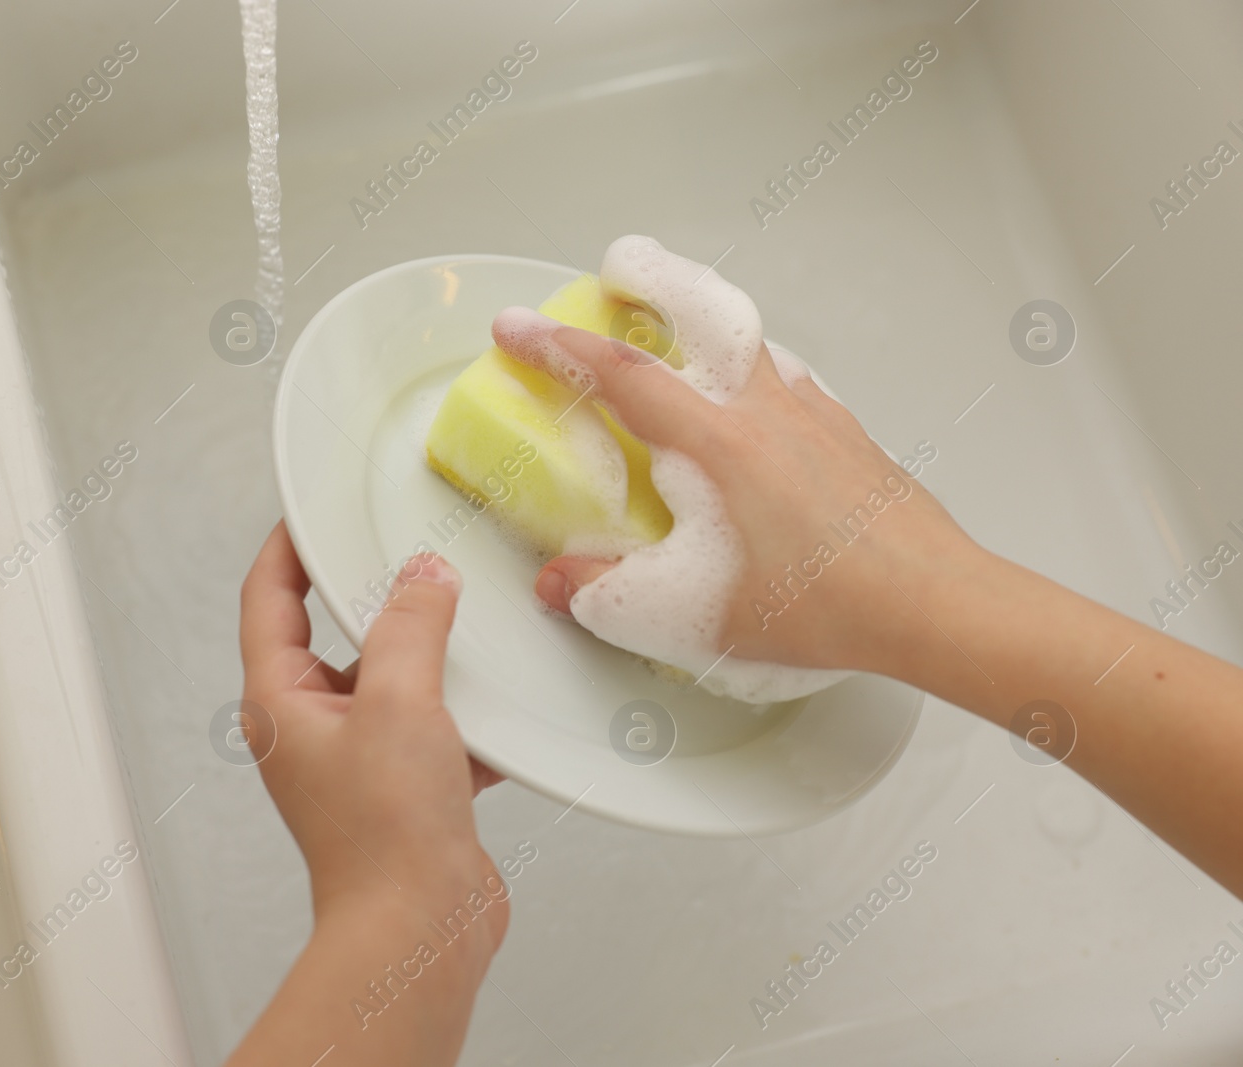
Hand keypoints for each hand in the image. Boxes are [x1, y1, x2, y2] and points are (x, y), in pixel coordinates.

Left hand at [239, 521, 505, 950]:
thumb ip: (410, 625)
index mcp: (282, 701)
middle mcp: (313, 728)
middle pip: (339, 636)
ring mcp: (361, 759)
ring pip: (395, 682)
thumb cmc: (384, 838)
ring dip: (434, 661)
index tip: (317, 510)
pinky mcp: (407, 788)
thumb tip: (423, 576)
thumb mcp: (398, 701)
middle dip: (382, 600)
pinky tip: (503, 709)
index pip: (269, 598)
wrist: (421, 932)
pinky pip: (436, 728)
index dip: (289, 546)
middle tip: (417, 556)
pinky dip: (467, 716)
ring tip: (470, 629)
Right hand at [491, 313, 975, 676]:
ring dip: (708, 323)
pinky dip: (757, 370)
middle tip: (620, 265)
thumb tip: (560, 582)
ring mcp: (816, 415)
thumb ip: (606, 593)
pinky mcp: (849, 437)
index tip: (516, 329)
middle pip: (704, 308)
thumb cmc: (821, 605)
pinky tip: (757, 406)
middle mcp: (766, 411)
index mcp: (716, 441)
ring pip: (753, 340)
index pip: (619, 374)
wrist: (930, 603)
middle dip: (652, 275)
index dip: (556, 346)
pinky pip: (793, 380)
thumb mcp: (686, 613)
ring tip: (681, 337)